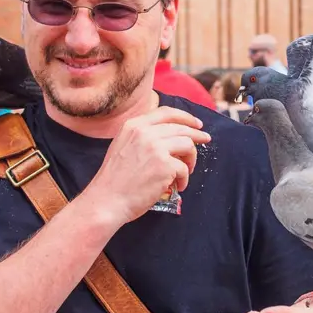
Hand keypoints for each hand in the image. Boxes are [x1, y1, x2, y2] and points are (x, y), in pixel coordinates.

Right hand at [85, 106, 210, 223]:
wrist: (107, 200)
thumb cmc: (114, 179)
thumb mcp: (122, 146)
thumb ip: (142, 136)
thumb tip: (170, 136)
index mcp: (134, 125)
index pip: (166, 113)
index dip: (185, 117)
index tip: (196, 124)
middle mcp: (145, 132)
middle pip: (181, 128)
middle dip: (197, 135)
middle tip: (205, 140)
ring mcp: (156, 148)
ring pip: (188, 145)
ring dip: (191, 159)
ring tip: (187, 171)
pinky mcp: (165, 166)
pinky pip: (184, 169)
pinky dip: (184, 179)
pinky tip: (178, 186)